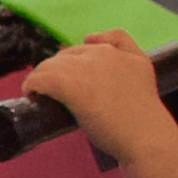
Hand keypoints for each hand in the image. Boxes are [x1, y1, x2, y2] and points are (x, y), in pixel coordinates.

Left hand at [21, 30, 162, 158]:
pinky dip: (31, 85)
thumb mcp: (141, 70)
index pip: (87, 48)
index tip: (75, 82)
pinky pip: (39, 78)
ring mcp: (85, 68)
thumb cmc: (142, 118)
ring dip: (41, 79)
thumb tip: (88, 37)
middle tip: (55, 93)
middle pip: (65, 56)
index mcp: (122, 53)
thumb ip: (124, 46)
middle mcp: (103, 54)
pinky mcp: (69, 84)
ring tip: (39, 95)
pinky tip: (31, 94)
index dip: (75, 65)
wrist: (146, 140)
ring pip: (49, 65)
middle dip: (58, 72)